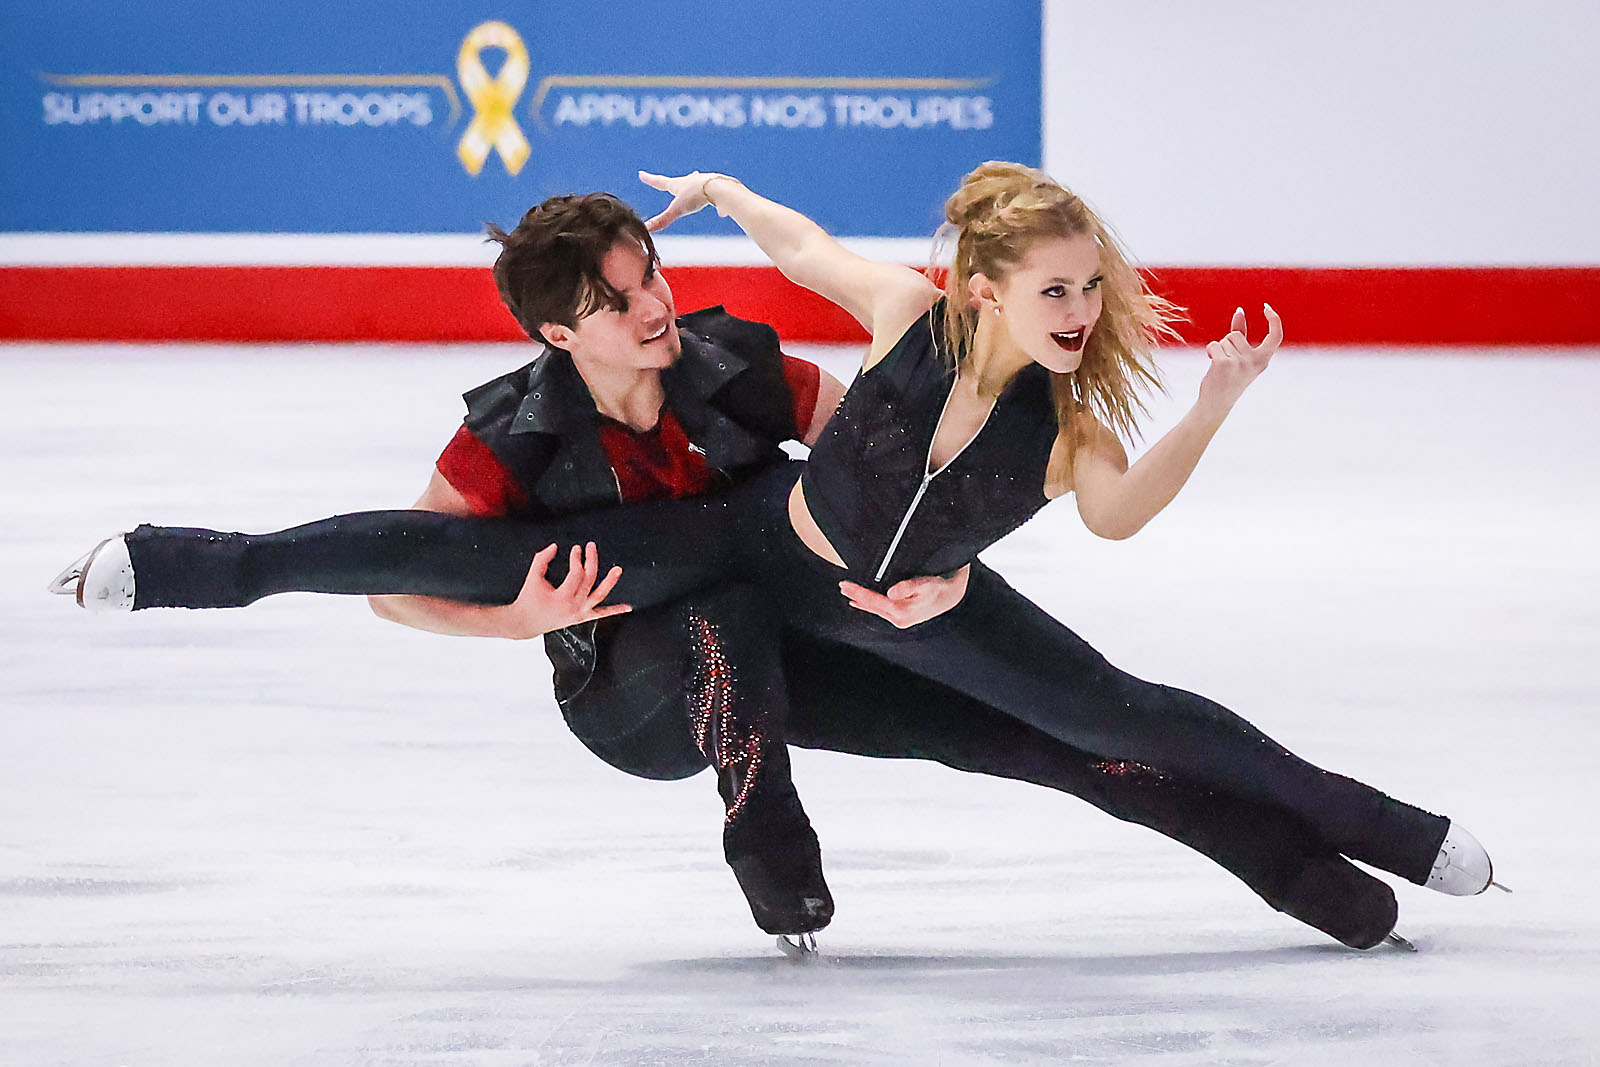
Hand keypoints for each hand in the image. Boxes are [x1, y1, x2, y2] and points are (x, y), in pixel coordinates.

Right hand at [496, 542, 629, 638]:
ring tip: (618, 569)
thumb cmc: (528, 599)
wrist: (525, 622)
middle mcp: (574, 606)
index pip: (576, 573)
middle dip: (591, 560)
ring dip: (610, 582)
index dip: (577, 559)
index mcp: (562, 597)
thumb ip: (542, 559)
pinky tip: (628, 607)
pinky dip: (615, 610)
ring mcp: (580, 613)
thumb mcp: (533, 577)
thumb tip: (555, 546)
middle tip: (591, 547)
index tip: (576, 549)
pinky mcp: (581, 618)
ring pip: (600, 596)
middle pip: (589, 579)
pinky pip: (601, 614)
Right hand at [638, 170, 737, 231]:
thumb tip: (646, 228)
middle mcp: (691, 181)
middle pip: (681, 181)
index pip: (660, 182)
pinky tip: (721, 211)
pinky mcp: (719, 189)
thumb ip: (663, 220)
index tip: (641, 174)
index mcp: (678, 184)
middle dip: (676, 183)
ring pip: (699, 185)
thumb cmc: (697, 197)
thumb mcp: (677, 210)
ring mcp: (705, 182)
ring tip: (699, 187)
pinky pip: (717, 196)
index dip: (649, 180)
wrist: (720, 188)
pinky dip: (717, 203)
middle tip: (674, 181)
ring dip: (696, 186)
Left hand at [838, 564, 969, 628]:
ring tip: (848, 593)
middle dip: (855, 596)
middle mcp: (899, 619)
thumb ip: (908, 587)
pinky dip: (870, 605)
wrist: (952, 596)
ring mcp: (900, 620)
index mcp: (901, 612)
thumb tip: (891, 592)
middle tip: (842, 586)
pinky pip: (881, 611)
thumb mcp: (925, 584)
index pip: (873, 601)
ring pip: (875, 610)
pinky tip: (862, 604)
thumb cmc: (939, 587)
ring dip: (862, 601)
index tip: (845, 584)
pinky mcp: (903, 617)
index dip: (857, 592)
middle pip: (871, 606)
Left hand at [1198, 303, 1282, 415]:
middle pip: (1236, 335)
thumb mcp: (1240, 357)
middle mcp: (1255, 361)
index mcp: (1263, 360)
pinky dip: (1210, 351)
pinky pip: (1214, 345)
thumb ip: (1241, 333)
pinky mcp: (1224, 363)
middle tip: (1227, 364)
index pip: (1276, 336)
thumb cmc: (1228, 378)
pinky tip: (1212, 364)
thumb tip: (1239, 310)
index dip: (1274, 320)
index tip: (1266, 307)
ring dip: (1218, 349)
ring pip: (1224, 340)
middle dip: (1227, 344)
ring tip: (1221, 366)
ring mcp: (1240, 363)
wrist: (1216, 403)